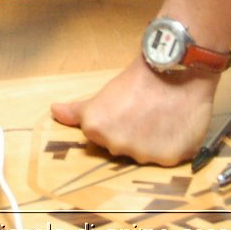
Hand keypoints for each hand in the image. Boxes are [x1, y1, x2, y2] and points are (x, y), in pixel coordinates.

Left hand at [52, 57, 217, 165]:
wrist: (173, 70)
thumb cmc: (138, 78)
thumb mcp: (103, 94)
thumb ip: (77, 110)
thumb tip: (55, 112)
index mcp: (96, 130)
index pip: (101, 137)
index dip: (115, 123)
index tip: (126, 111)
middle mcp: (117, 146)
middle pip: (123, 148)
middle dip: (132, 135)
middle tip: (145, 112)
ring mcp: (144, 155)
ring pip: (146, 155)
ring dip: (153, 142)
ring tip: (162, 117)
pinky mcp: (170, 158)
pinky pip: (169, 158)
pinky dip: (173, 145)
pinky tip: (176, 126)